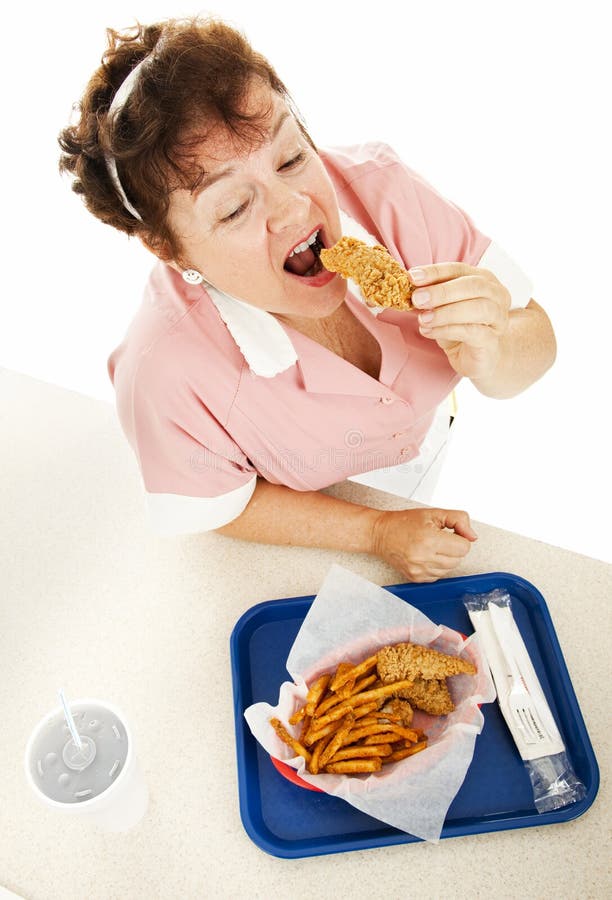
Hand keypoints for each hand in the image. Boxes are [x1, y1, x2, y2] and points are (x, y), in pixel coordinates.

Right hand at [372, 507, 477, 581]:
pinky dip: (436, 566)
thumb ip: (459, 520)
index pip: (464, 547)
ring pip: (449, 569)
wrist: (380, 534)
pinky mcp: (416, 578)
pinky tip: (426, 556)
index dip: (459, 538)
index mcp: (429, 540)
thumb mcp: (434, 513)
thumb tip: (472, 536)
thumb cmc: (403, 522)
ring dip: (445, 558)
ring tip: (431, 547)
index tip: (448, 533)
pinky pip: (438, 576)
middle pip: (458, 559)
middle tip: (439, 539)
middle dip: (453, 548)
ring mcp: (419, 571)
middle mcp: (423, 558)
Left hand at [409, 263, 510, 379]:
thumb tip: (409, 288)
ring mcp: (498, 318)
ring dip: (446, 312)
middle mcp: (496, 295)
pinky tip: (429, 332)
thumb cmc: (461, 329)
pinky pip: (473, 332)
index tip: (412, 277)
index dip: (435, 272)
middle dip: (441, 291)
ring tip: (422, 318)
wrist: (479, 358)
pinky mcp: (492, 341)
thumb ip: (431, 297)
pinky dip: (448, 330)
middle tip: (417, 299)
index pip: (459, 269)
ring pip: (477, 308)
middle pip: (472, 285)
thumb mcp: (442, 308)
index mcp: (483, 280)